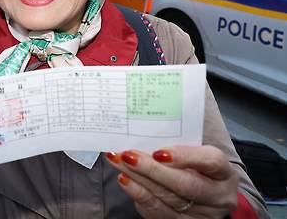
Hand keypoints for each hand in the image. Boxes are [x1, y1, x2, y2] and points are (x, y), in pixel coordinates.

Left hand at [106, 146, 238, 217]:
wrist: (203, 196)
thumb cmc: (195, 166)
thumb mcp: (196, 153)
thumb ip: (177, 143)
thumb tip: (144, 132)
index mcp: (223, 172)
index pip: (211, 161)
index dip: (185, 156)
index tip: (159, 151)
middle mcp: (218, 196)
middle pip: (186, 185)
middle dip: (153, 170)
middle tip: (128, 155)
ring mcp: (202, 214)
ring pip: (168, 198)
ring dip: (138, 179)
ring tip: (118, 162)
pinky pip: (158, 212)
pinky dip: (139, 195)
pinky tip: (125, 180)